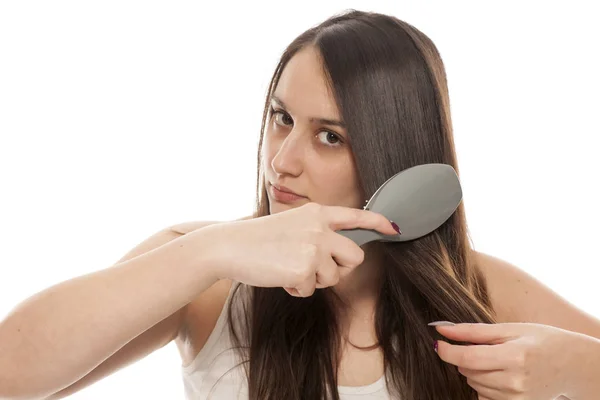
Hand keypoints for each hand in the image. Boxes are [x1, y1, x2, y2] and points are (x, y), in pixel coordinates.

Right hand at [199, 202, 398, 296]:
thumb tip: (338, 255)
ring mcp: (313, 248)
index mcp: (317, 214)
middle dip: (340, 268)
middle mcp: (320, 228)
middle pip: (355, 257)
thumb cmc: (258, 239)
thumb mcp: (291, 225)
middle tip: (316, 269)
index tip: (395, 228)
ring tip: (289, 269)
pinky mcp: (304, 269)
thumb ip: (317, 233)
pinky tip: (279, 277)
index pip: (355, 216)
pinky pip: (311, 290)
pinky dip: (296, 289)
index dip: (378, 222)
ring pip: (333, 277)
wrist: (229, 246)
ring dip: (314, 280)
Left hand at [431, 322, 574, 399]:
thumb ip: (473, 331)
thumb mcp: (510, 329)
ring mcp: (517, 398)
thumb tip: (442, 330)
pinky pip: (484, 397)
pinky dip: (484, 385)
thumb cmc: (542, 340)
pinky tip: (499, 375)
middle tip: (485, 348)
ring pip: (474, 384)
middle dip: (466, 358)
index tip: (438, 343)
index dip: (447, 351)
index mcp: (515, 357)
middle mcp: (515, 382)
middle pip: (468, 371)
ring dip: (476, 371)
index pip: (468, 358)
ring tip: (498, 360)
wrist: (573, 365)